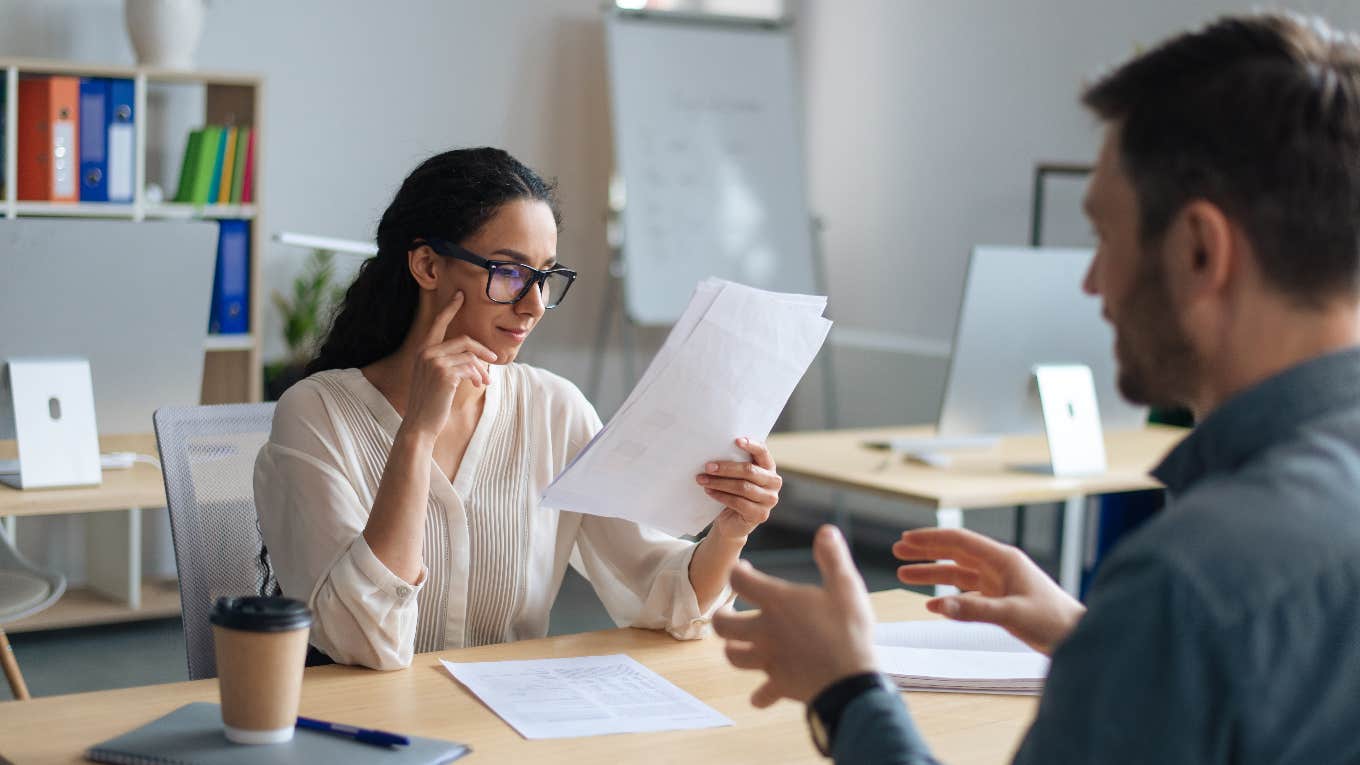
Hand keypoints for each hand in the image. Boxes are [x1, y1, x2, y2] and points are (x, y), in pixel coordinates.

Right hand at [402, 291, 497, 438]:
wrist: (420, 424)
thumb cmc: (431, 402)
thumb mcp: (436, 377)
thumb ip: (449, 362)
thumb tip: (475, 359)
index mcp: (422, 350)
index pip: (437, 323)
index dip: (450, 308)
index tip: (460, 295)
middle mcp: (426, 352)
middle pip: (463, 340)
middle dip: (482, 350)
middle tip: (494, 359)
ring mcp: (434, 362)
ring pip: (469, 355)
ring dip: (481, 368)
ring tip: (485, 381)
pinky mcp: (444, 374)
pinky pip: (470, 367)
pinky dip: (477, 375)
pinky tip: (477, 384)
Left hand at [697, 437, 781, 540]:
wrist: (733, 522)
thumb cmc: (733, 493)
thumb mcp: (736, 476)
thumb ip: (734, 463)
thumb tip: (714, 449)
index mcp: (769, 468)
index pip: (763, 452)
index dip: (751, 445)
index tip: (736, 441)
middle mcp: (774, 483)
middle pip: (750, 471)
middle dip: (726, 468)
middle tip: (708, 467)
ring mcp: (770, 500)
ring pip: (742, 487)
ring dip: (720, 483)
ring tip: (703, 480)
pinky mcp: (760, 515)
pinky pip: (739, 502)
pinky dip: (721, 496)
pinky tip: (710, 491)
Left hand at [713, 525, 877, 706]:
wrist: (851, 681)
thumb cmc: (849, 630)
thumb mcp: (846, 586)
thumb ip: (833, 557)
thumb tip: (826, 531)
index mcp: (778, 602)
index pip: (739, 580)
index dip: (737, 571)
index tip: (744, 568)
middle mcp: (765, 630)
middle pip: (723, 623)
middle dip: (722, 615)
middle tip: (731, 610)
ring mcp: (769, 660)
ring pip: (733, 656)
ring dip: (734, 649)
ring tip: (740, 643)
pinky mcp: (779, 684)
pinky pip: (762, 693)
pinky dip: (760, 694)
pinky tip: (760, 695)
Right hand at [893, 528, 1084, 654]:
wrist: (1077, 637)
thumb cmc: (1053, 621)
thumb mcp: (1012, 615)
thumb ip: (974, 610)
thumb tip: (936, 607)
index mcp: (1003, 560)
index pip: (960, 541)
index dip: (931, 539)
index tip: (906, 539)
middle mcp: (999, 567)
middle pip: (955, 553)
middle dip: (926, 551)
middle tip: (898, 550)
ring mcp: (999, 583)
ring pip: (958, 574)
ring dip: (932, 574)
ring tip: (904, 574)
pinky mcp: (1001, 600)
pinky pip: (968, 595)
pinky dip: (948, 598)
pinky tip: (932, 606)